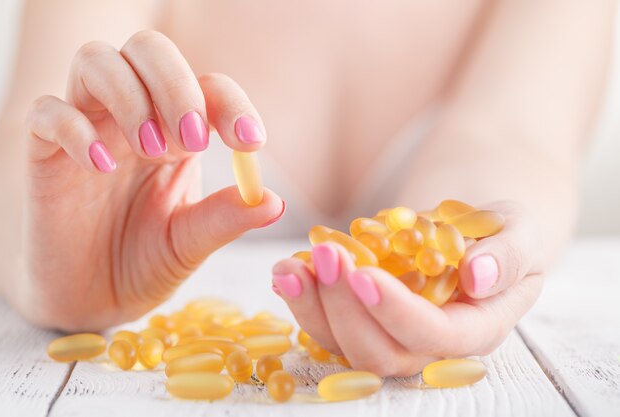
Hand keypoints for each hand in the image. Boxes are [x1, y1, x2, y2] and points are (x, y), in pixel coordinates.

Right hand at [23, 31, 283, 330]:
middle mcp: (134, 117)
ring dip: (130, 97)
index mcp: (177, 132)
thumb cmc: (146, 261)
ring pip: (98, 61)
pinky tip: (100, 166)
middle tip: (193, 141)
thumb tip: (275, 201)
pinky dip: (74, 128)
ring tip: (151, 150)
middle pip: (149, 50)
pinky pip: (48, 111)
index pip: (207, 87)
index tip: (250, 141)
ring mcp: (88, 127)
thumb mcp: (192, 241)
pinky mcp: (45, 152)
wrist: (94, 300)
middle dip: (176, 86)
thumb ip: (226, 217)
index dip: (231, 104)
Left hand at [272, 201, 542, 375]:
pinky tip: (288, 268)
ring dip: (312, 307)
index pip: (435, 336)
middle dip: (346, 307)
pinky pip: (327, 321)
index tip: (364, 274)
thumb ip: (509, 255)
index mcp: (476, 328)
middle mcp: (428, 344)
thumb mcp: (521, 232)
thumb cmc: (502, 233)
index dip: (397, 312)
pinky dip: (304, 297)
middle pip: (380, 352)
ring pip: (344, 344)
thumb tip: (480, 277)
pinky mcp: (362, 318)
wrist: (473, 231)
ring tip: (290, 266)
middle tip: (327, 255)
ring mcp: (390, 334)